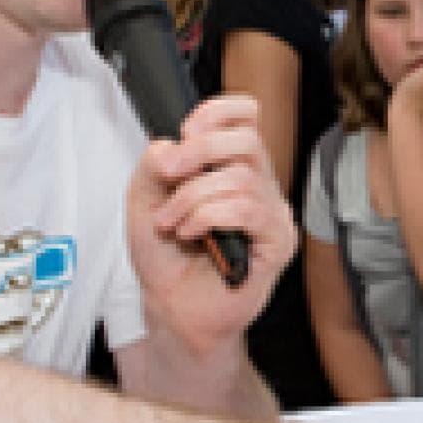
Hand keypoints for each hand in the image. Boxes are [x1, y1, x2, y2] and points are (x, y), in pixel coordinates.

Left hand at [125, 94, 296, 352]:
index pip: (247, 116)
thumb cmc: (168, 259)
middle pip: (248, 139)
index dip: (218, 113)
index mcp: (233, 167)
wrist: (173, 309)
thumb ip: (152, 166)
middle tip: (168, 175)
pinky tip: (192, 234)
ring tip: (172, 222)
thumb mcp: (144, 201)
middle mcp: (259, 185)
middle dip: (199, 152)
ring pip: (241, 178)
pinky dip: (209, 216)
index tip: (185, 132)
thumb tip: (169, 145)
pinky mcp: (278, 243)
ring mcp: (272, 214)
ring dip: (193, 198)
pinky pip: (248, 210)